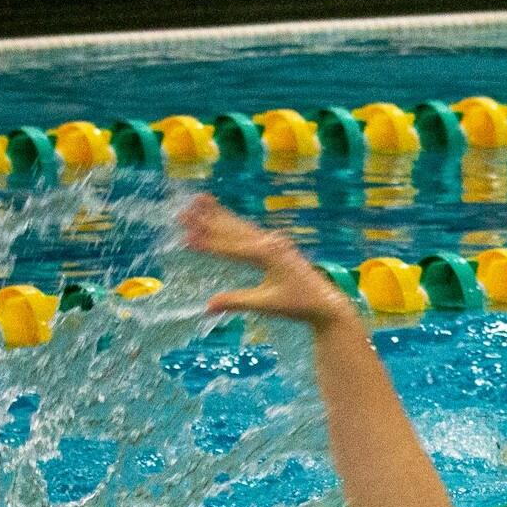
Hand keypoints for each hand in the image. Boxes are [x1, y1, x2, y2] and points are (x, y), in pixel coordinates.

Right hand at [179, 193, 352, 330]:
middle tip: (181, 213)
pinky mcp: (275, 245)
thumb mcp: (266, 304)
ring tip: (197, 200)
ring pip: (240, 225)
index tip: (185, 239)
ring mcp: (273, 241)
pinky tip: (222, 215)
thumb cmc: (297, 304)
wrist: (325, 302)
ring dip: (218, 214)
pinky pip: (249, 230)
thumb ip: (237, 302)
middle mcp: (269, 243)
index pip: (230, 248)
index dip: (207, 244)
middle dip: (206, 221)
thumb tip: (208, 306)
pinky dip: (233, 222)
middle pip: (232, 229)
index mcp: (267, 255)